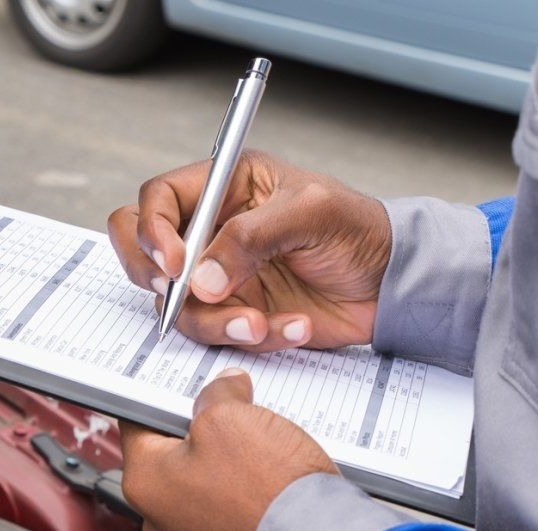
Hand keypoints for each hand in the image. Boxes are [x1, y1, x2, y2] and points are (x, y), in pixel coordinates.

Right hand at [107, 150, 390, 351]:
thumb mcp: (312, 213)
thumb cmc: (360, 230)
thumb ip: (251, 237)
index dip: (153, 231)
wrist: (392, 285)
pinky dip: (255, 338)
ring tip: (263, 323)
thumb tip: (201, 277)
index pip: (158, 200)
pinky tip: (294, 326)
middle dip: (160, 283)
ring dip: (217, 322)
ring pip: (179, 307)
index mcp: (224, 187)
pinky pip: (220, 336)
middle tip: (189, 297)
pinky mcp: (236, 315)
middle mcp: (213, 232)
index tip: (176, 264)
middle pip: (145, 255)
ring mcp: (220, 278)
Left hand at [121, 368, 336, 530]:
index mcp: (145, 482)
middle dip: (202, 434)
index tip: (188, 388)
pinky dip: (244, 501)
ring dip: (226, 467)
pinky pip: (227, 518)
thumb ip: (217, 395)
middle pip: (172, 458)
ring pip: (203, 488)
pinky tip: (270, 488)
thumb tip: (223, 389)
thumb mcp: (231, 416)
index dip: (164, 398)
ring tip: (261, 454)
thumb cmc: (266, 489)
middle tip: (235, 417)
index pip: (137, 424)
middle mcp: (159, 522)